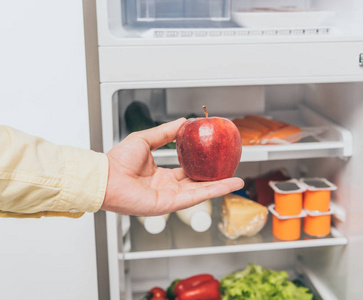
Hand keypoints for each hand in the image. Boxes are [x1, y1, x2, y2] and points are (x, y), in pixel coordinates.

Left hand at [101, 118, 243, 215]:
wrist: (106, 176)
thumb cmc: (118, 160)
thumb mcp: (145, 139)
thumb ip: (164, 132)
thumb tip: (182, 121)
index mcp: (161, 175)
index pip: (187, 172)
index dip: (202, 166)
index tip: (214, 159)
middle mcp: (167, 187)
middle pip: (197, 184)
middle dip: (215, 179)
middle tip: (231, 171)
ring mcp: (170, 197)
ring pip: (200, 191)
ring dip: (220, 186)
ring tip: (238, 180)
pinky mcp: (170, 204)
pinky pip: (195, 196)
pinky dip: (213, 191)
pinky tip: (228, 185)